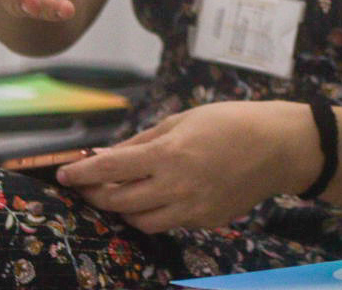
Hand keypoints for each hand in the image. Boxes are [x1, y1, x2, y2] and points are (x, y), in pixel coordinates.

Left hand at [57, 101, 317, 232]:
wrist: (279, 148)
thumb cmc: (231, 122)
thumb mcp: (183, 120)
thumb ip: (143, 141)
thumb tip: (108, 154)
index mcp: (168, 154)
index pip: (109, 169)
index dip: (81, 173)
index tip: (63, 174)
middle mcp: (175, 186)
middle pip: (117, 201)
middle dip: (96, 194)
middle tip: (89, 185)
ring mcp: (191, 209)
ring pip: (138, 221)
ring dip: (123, 209)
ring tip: (121, 194)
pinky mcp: (204, 221)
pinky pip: (168, 222)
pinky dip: (156, 212)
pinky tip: (160, 196)